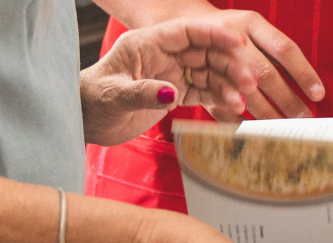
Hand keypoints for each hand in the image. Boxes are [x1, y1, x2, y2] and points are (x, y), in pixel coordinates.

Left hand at [81, 19, 257, 145]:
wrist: (84, 121)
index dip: (214, 34)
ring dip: (228, 84)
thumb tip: (171, 93)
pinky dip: (219, 99)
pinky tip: (233, 107)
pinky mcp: (174, 94)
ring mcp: (170, 74)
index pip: (186, 31)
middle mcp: (162, 55)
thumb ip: (142, 93)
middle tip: (248, 81)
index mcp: (146, 43)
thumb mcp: (114, 95)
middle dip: (229, 64)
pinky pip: (203, 92)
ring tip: (242, 99)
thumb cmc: (91, 100)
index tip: (237, 42)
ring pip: (208, 74)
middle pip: (204, 53)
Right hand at [193, 10, 324, 122]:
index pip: (284, 49)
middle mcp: (231, 37)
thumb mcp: (253, 31)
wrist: (187, 25)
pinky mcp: (199, 79)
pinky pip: (220, 104)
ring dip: (265, 113)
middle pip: (264, 72)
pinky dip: (237, 120)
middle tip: (303, 118)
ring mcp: (211, 58)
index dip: (303, 73)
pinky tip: (253, 132)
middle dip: (286, 99)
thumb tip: (312, 89)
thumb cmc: (232, 33)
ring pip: (243, 90)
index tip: (318, 95)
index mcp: (251, 22)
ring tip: (283, 128)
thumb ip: (276, 52)